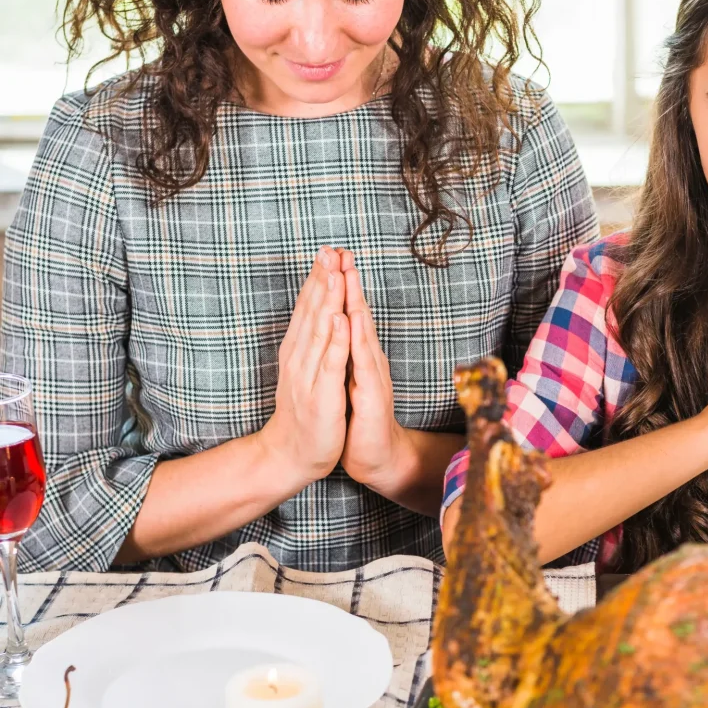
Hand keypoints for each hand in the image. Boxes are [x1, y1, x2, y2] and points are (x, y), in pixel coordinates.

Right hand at [260, 248, 350, 487]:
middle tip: (330, 249)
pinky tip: (342, 319)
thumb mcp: (306, 368)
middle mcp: (300, 357)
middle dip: (323, 279)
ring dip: (328, 301)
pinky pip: (331, 363)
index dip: (319, 278)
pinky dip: (336, 340)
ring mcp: (309, 374)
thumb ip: (312, 340)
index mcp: (298, 349)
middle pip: (313, 312)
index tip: (329, 250)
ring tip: (335, 272)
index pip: (309, 307)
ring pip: (321, 331)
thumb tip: (319, 310)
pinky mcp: (322, 394)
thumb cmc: (303, 409)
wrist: (291, 454)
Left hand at [336, 251, 406, 488]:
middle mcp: (367, 358)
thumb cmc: (358, 418)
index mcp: (357, 354)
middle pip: (357, 313)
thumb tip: (337, 325)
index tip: (331, 255)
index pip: (347, 312)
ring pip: (362, 331)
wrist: (376, 456)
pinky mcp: (370, 393)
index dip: (339, 284)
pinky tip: (350, 320)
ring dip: (354, 300)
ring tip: (347, 272)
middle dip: (348, 281)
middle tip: (341, 251)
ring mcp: (371, 374)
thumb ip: (346, 351)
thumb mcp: (347, 379)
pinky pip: (361, 362)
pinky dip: (355, 338)